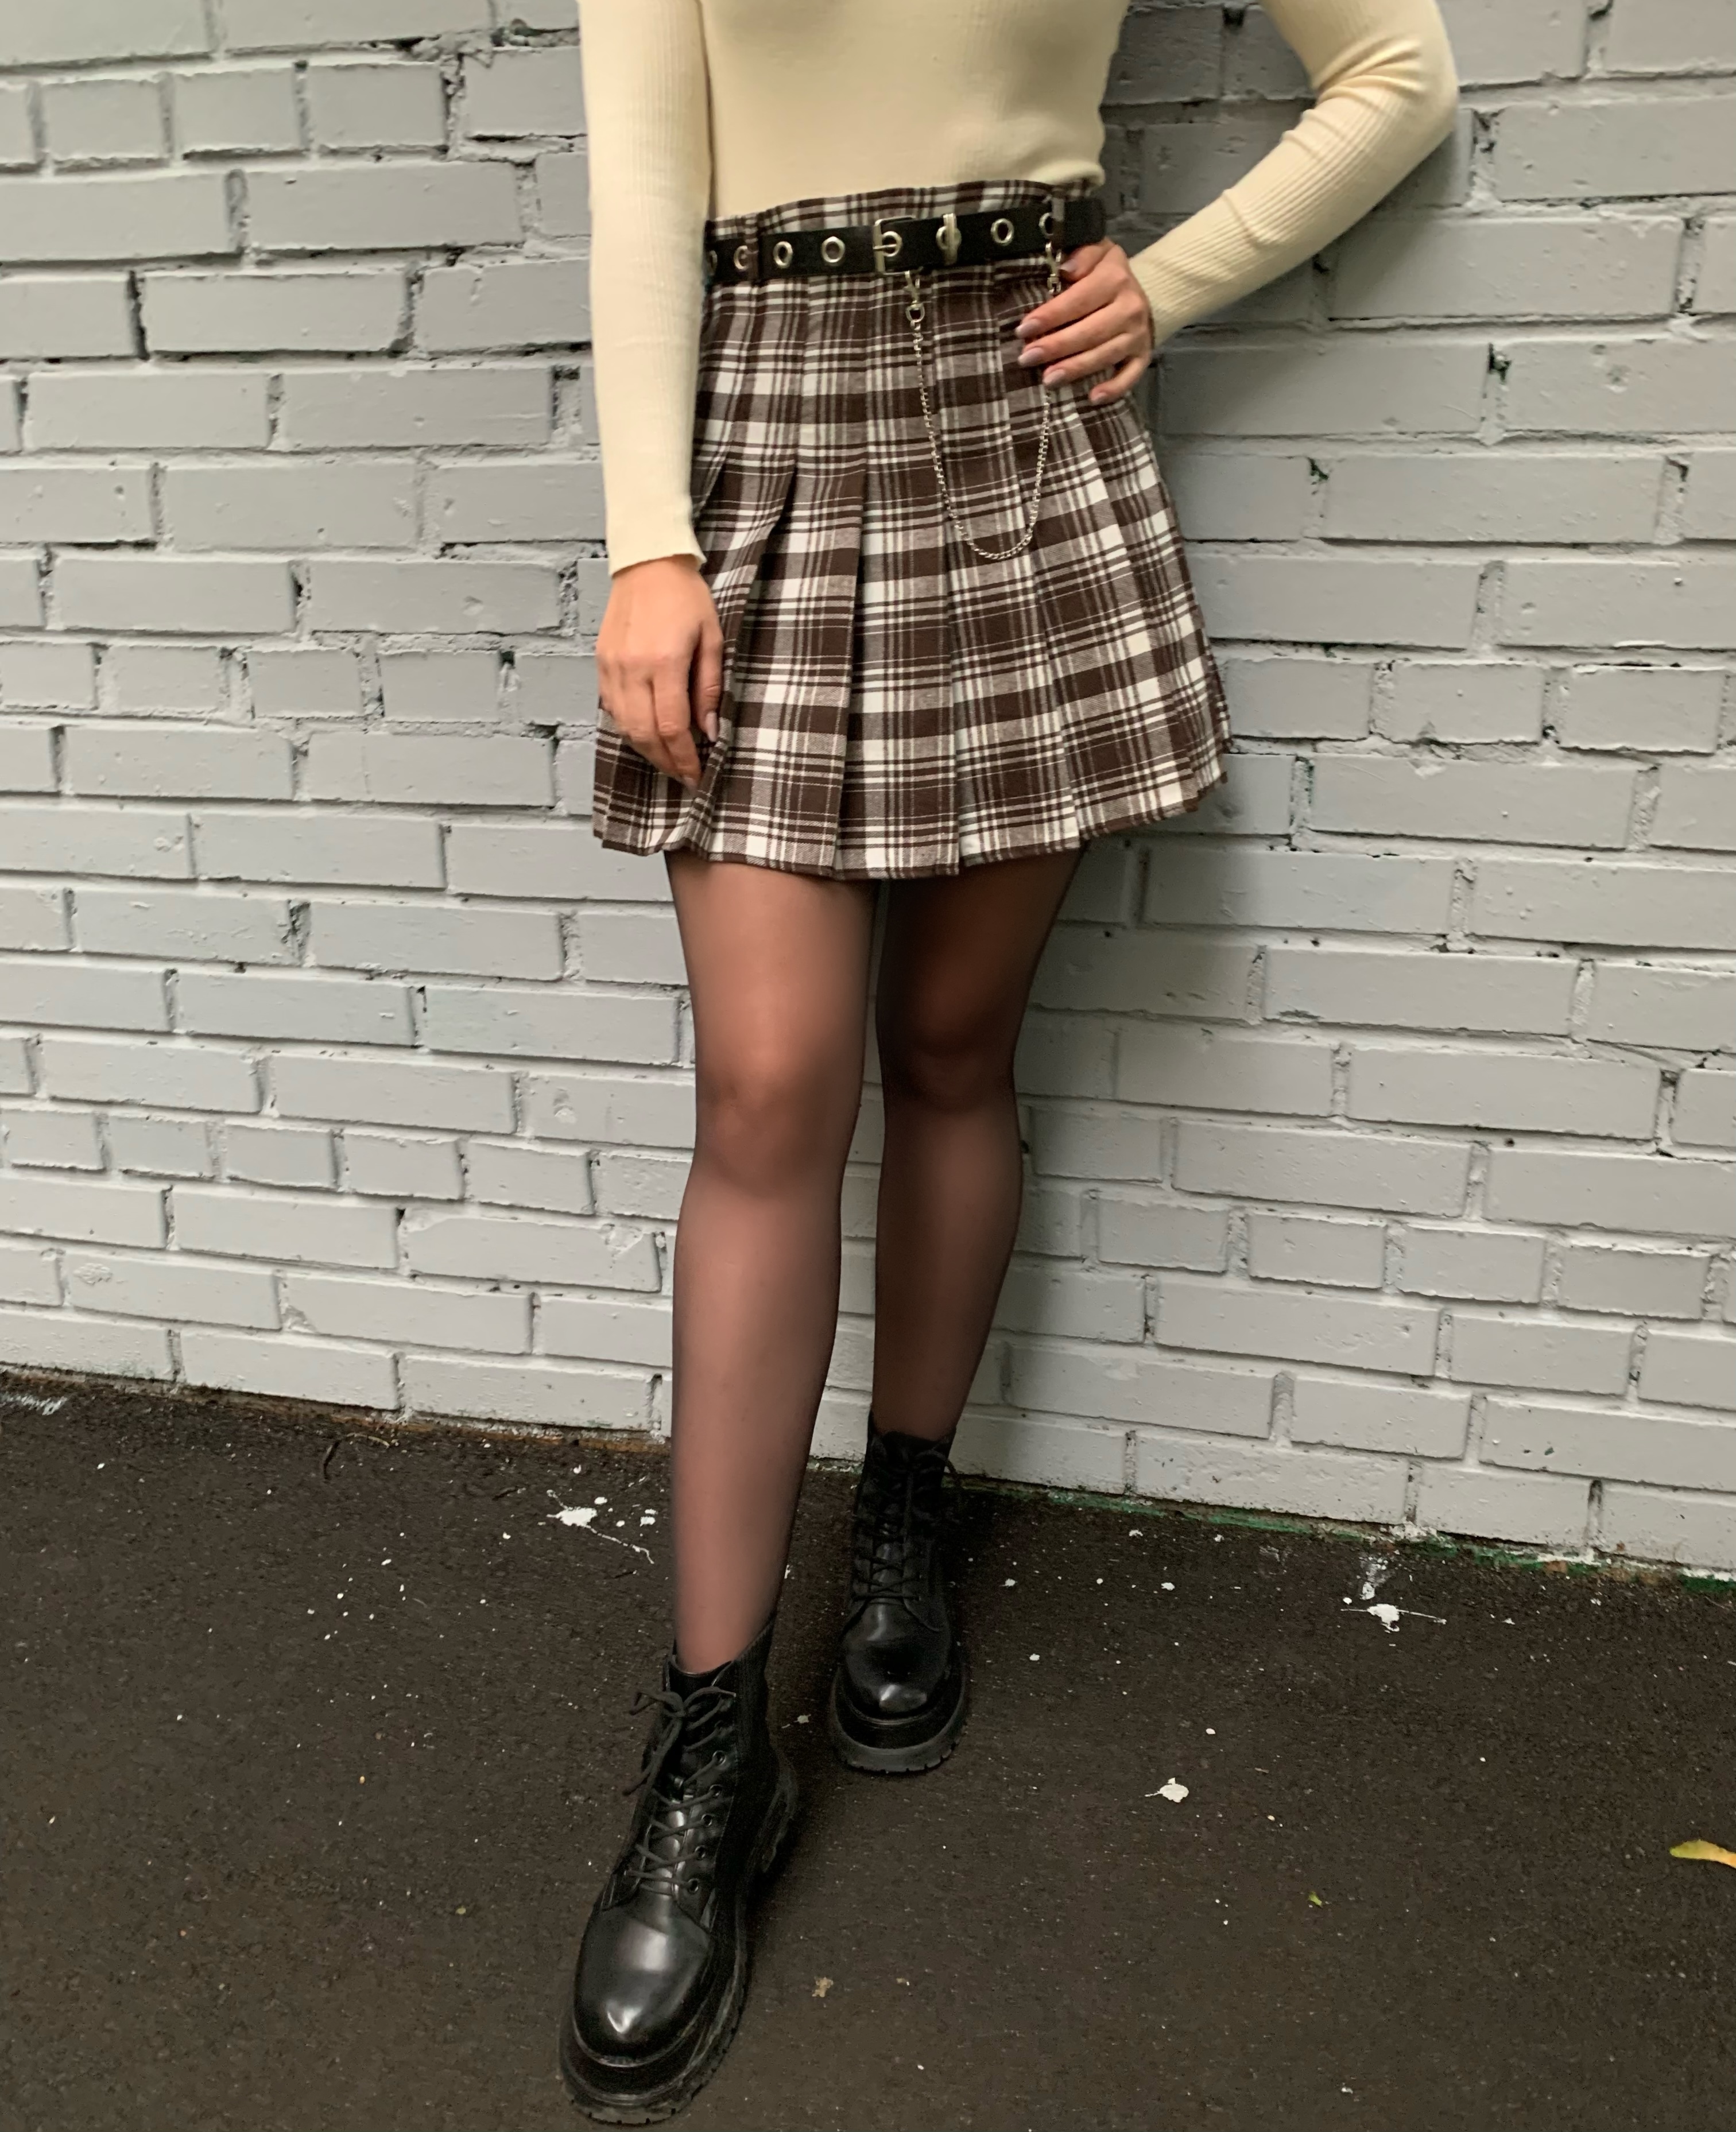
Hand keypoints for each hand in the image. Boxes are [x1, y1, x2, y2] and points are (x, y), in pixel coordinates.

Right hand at [596, 555, 722, 790]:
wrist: (647, 563)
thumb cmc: (686, 598)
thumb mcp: (711, 638)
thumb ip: (709, 686)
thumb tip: (709, 731)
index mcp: (663, 662)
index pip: (672, 726)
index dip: (684, 757)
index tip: (697, 776)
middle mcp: (632, 668)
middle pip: (645, 733)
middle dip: (666, 761)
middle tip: (683, 776)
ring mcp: (612, 667)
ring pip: (625, 726)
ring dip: (647, 750)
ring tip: (667, 760)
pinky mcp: (601, 663)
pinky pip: (612, 708)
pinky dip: (630, 728)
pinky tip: (646, 734)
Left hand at [1015, 239, 1154, 405]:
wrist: (1145, 290)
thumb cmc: (1106, 273)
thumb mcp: (1098, 251)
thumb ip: (1082, 254)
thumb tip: (1065, 269)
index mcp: (1115, 279)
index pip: (1078, 300)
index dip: (1050, 316)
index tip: (1023, 329)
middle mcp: (1130, 308)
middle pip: (1090, 332)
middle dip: (1056, 346)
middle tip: (1026, 358)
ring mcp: (1138, 335)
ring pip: (1104, 356)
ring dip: (1075, 370)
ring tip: (1047, 380)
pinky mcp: (1143, 356)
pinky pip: (1130, 377)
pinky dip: (1113, 389)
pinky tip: (1092, 399)